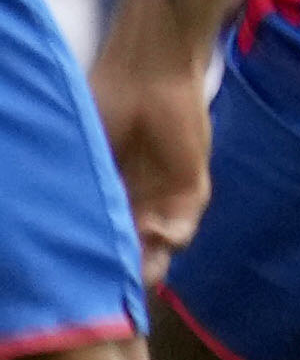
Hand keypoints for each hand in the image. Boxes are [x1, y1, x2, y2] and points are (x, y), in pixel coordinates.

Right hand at [89, 0, 213, 271]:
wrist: (147, 73)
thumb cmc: (103, 104)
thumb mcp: (81, 152)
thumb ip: (75, 189)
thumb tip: (48, 229)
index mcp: (100, 198)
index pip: (93, 241)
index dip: (85, 262)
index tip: (67, 276)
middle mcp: (130, 207)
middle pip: (126, 256)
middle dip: (116, 275)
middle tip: (102, 286)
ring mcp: (162, 202)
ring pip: (156, 252)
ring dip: (144, 263)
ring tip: (130, 264)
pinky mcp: (191, 192)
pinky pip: (183, 229)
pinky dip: (171, 237)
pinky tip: (156, 232)